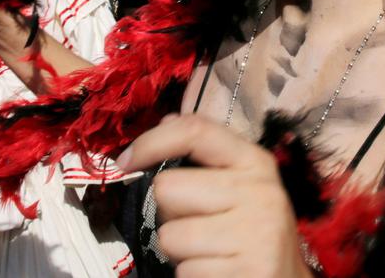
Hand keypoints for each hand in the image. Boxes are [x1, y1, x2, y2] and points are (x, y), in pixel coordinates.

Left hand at [117, 115, 311, 277]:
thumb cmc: (252, 230)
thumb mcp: (239, 185)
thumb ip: (203, 155)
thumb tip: (166, 122)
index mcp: (254, 162)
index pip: (195, 130)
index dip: (151, 142)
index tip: (125, 162)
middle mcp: (259, 191)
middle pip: (167, 188)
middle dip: (169, 213)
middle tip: (196, 225)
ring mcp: (256, 233)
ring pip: (169, 236)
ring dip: (179, 251)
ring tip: (208, 251)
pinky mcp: (250, 270)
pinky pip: (185, 272)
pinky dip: (192, 276)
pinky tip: (216, 271)